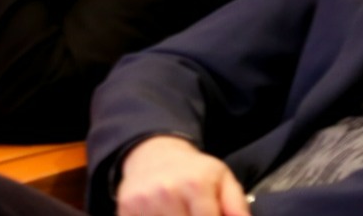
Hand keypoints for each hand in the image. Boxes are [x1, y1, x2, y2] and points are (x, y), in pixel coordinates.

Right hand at [117, 136, 250, 215]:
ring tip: (179, 213)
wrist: (151, 154)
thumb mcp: (222, 179)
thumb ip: (237, 206)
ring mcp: (143, 202)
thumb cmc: (192, 171)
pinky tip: (163, 215)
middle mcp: (166, 192)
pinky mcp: (125, 208)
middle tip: (193, 214)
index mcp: (195, 185)